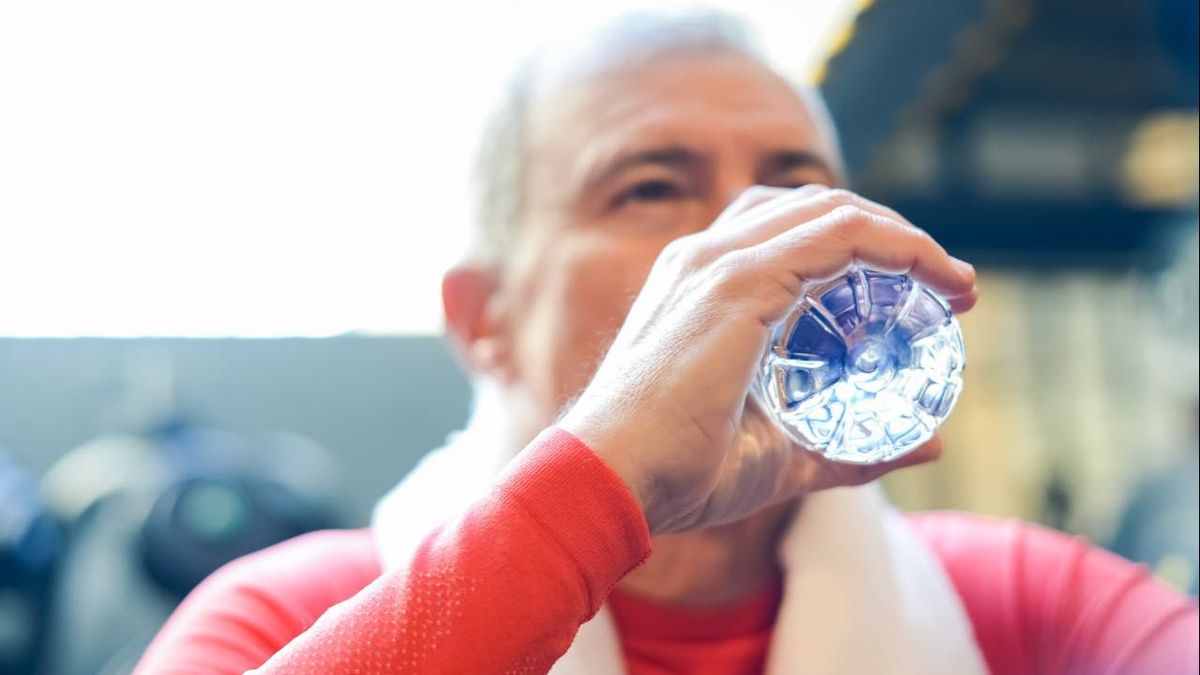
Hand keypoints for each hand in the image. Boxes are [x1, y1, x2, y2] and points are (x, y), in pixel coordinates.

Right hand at [559, 186, 977, 533]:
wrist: (615, 481)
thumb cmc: (682, 473)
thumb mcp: (783, 454)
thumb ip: (851, 448)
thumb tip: (930, 445)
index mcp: (702, 286)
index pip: (790, 233)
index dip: (862, 247)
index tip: (921, 291)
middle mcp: (706, 258)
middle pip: (815, 209)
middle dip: (889, 234)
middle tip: (944, 285)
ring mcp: (718, 263)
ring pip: (832, 211)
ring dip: (900, 234)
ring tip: (947, 280)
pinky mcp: (738, 282)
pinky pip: (837, 237)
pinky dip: (893, 244)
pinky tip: (929, 275)